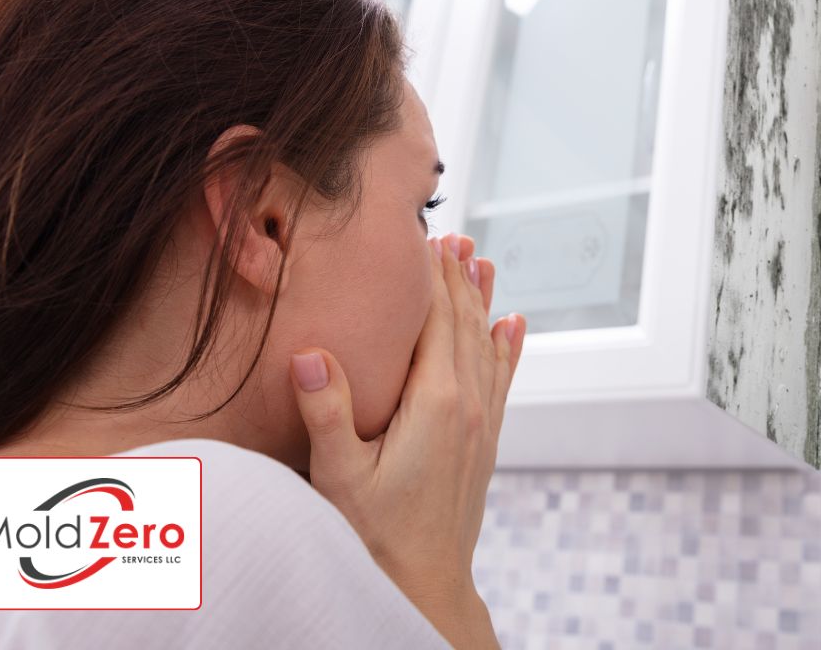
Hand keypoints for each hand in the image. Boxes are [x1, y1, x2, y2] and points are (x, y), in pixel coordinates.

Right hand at [287, 232, 523, 647]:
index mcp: (435, 403)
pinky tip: (512, 325)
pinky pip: (501, 378)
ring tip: (483, 260)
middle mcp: (467, 405)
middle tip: (454, 235)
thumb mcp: (339, 476)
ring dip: (483, 300)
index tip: (427, 237)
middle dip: (458, 277)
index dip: (431, 278)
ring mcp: (482, 423)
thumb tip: (308, 353)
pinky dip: (506, 346)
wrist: (425, 585)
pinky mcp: (484, 442)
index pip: (436, 322)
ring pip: (486, 345)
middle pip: (465, 324)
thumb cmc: (374, 536)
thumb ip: (327, 412)